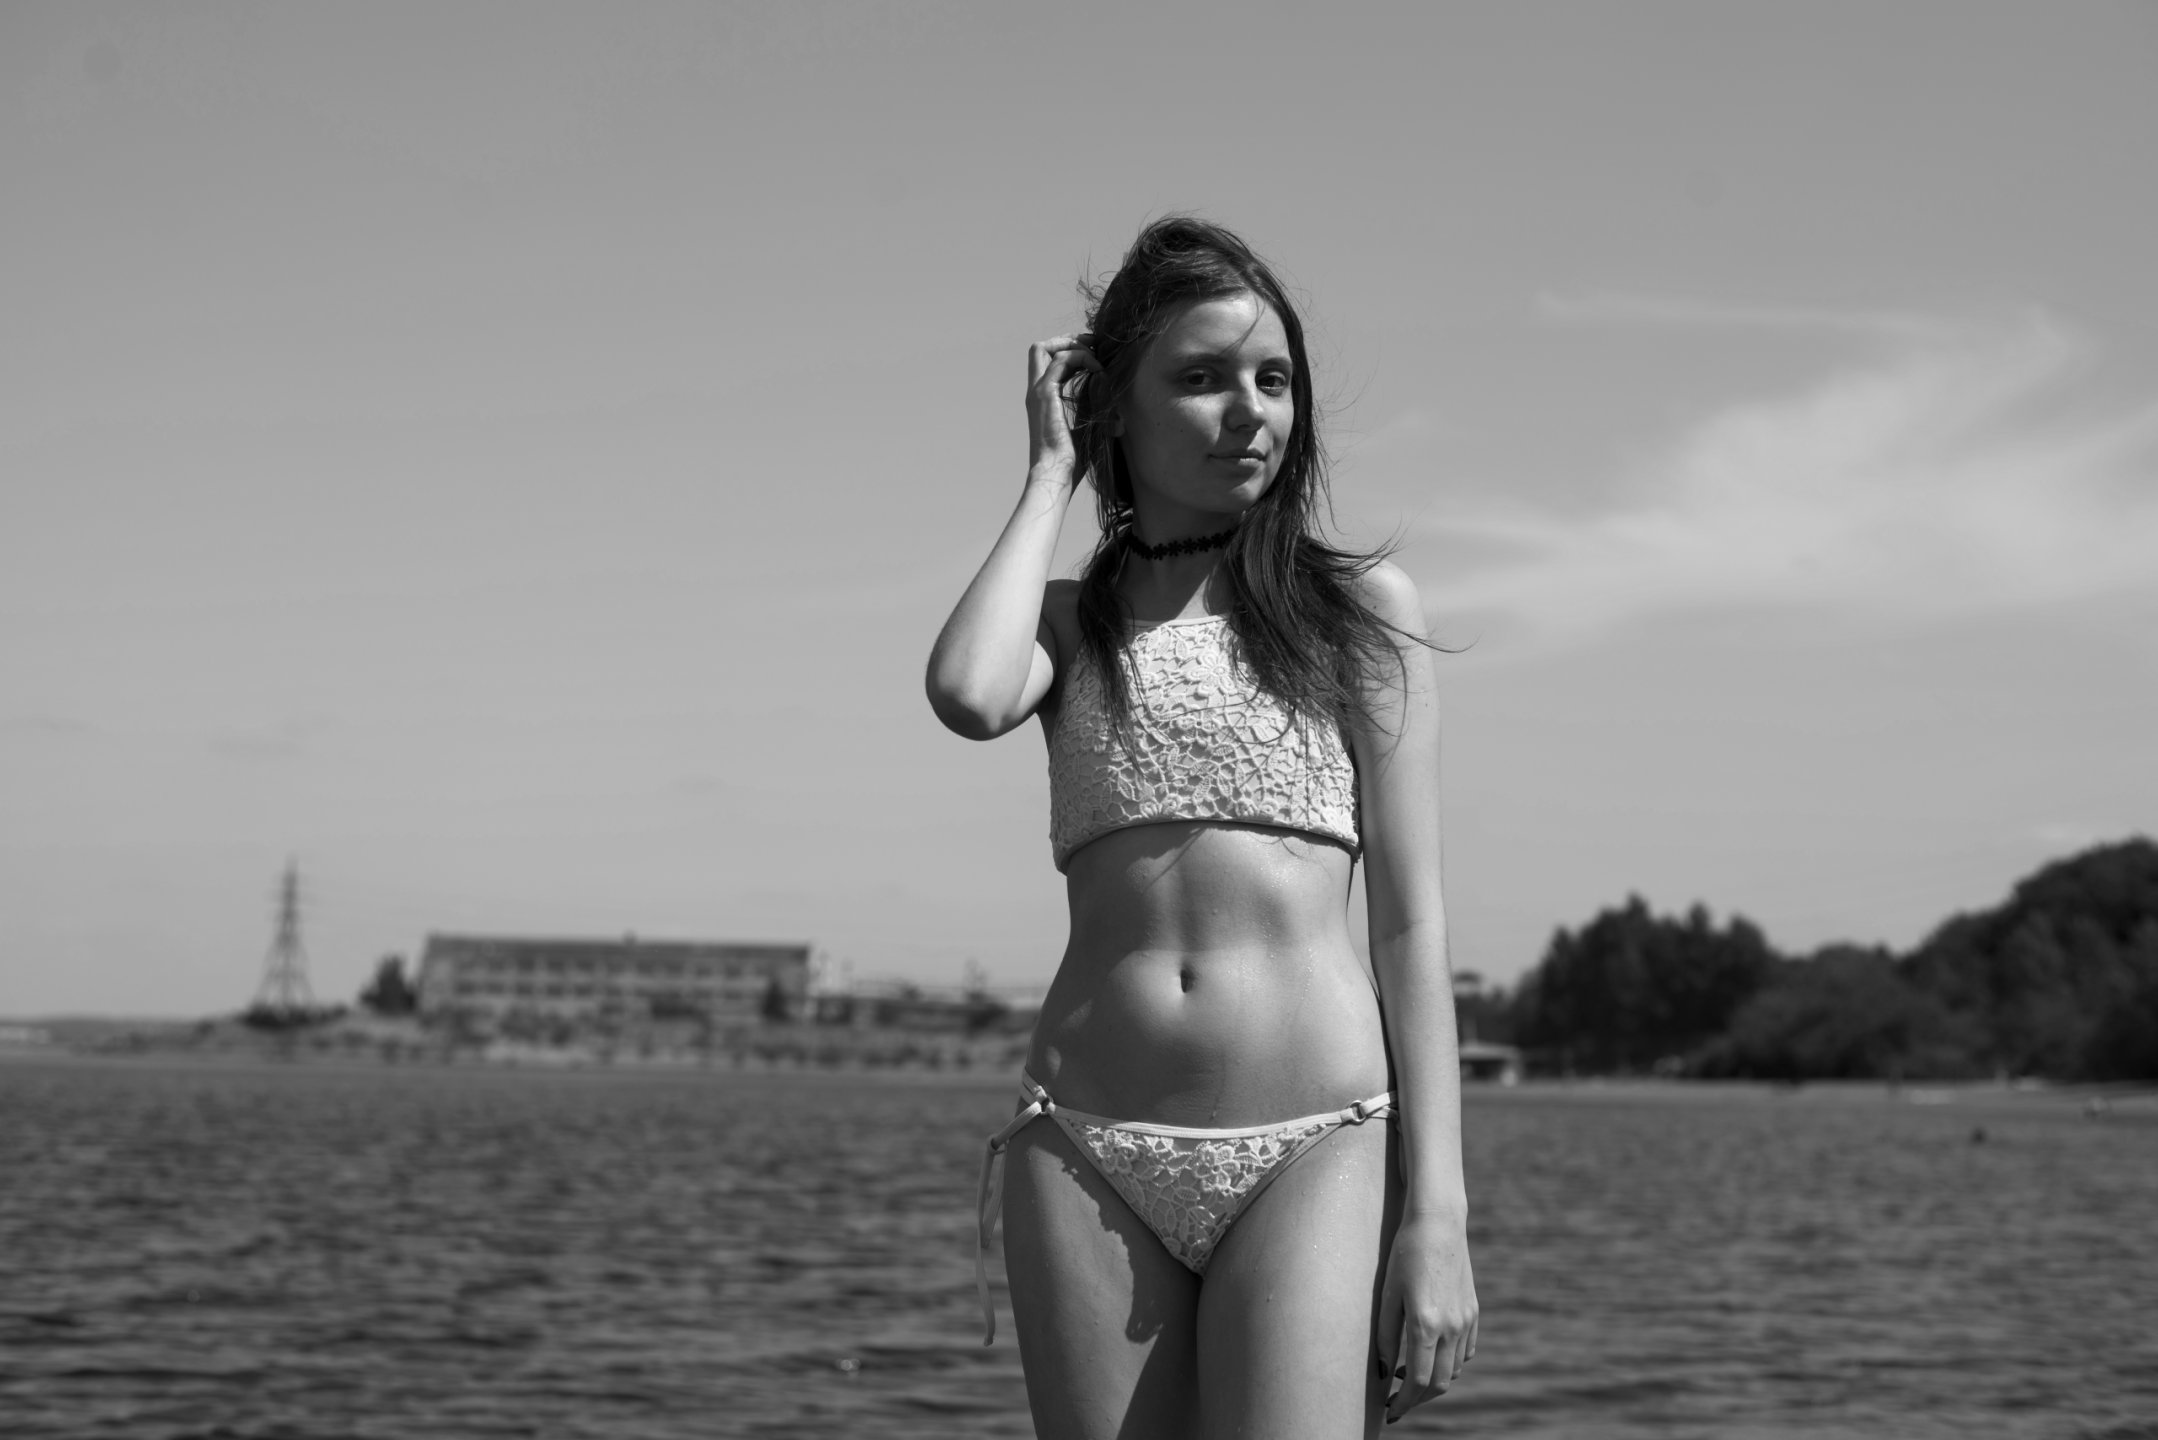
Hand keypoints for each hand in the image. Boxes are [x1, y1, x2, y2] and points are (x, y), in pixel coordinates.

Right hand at [1025, 335, 1098, 488]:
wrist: (1056, 475)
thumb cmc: (1072, 463)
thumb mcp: (1087, 429)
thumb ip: (1094, 412)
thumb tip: (1116, 408)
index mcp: (1043, 400)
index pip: (1049, 362)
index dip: (1070, 352)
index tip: (1094, 356)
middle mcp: (1036, 392)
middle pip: (1040, 349)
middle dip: (1067, 340)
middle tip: (1093, 346)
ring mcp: (1038, 392)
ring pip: (1045, 348)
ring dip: (1076, 347)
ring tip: (1097, 360)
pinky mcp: (1045, 394)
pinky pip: (1062, 361)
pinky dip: (1082, 358)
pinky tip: (1098, 371)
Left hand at [1376, 1210, 1478, 1423]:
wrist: (1438, 1223)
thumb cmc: (1405, 1253)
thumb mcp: (1388, 1293)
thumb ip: (1385, 1335)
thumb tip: (1382, 1371)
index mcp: (1426, 1325)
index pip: (1417, 1382)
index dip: (1403, 1402)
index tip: (1389, 1412)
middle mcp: (1451, 1328)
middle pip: (1438, 1383)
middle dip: (1417, 1399)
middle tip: (1396, 1401)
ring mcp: (1466, 1321)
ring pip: (1453, 1370)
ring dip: (1432, 1382)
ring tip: (1407, 1375)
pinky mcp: (1473, 1312)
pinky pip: (1465, 1352)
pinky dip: (1449, 1363)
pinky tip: (1431, 1354)